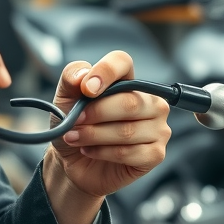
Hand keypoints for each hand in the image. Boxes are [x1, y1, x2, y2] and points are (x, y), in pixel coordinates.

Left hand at [46, 51, 170, 198]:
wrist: (72, 160)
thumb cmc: (75, 125)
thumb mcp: (64, 98)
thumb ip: (71, 78)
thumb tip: (83, 76)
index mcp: (128, 80)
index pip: (123, 63)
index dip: (105, 72)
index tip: (86, 90)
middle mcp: (150, 102)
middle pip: (129, 102)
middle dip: (95, 114)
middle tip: (74, 121)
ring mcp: (158, 128)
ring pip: (127, 131)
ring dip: (94, 135)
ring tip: (75, 137)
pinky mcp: (155, 154)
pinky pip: (130, 153)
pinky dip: (103, 153)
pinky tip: (90, 151)